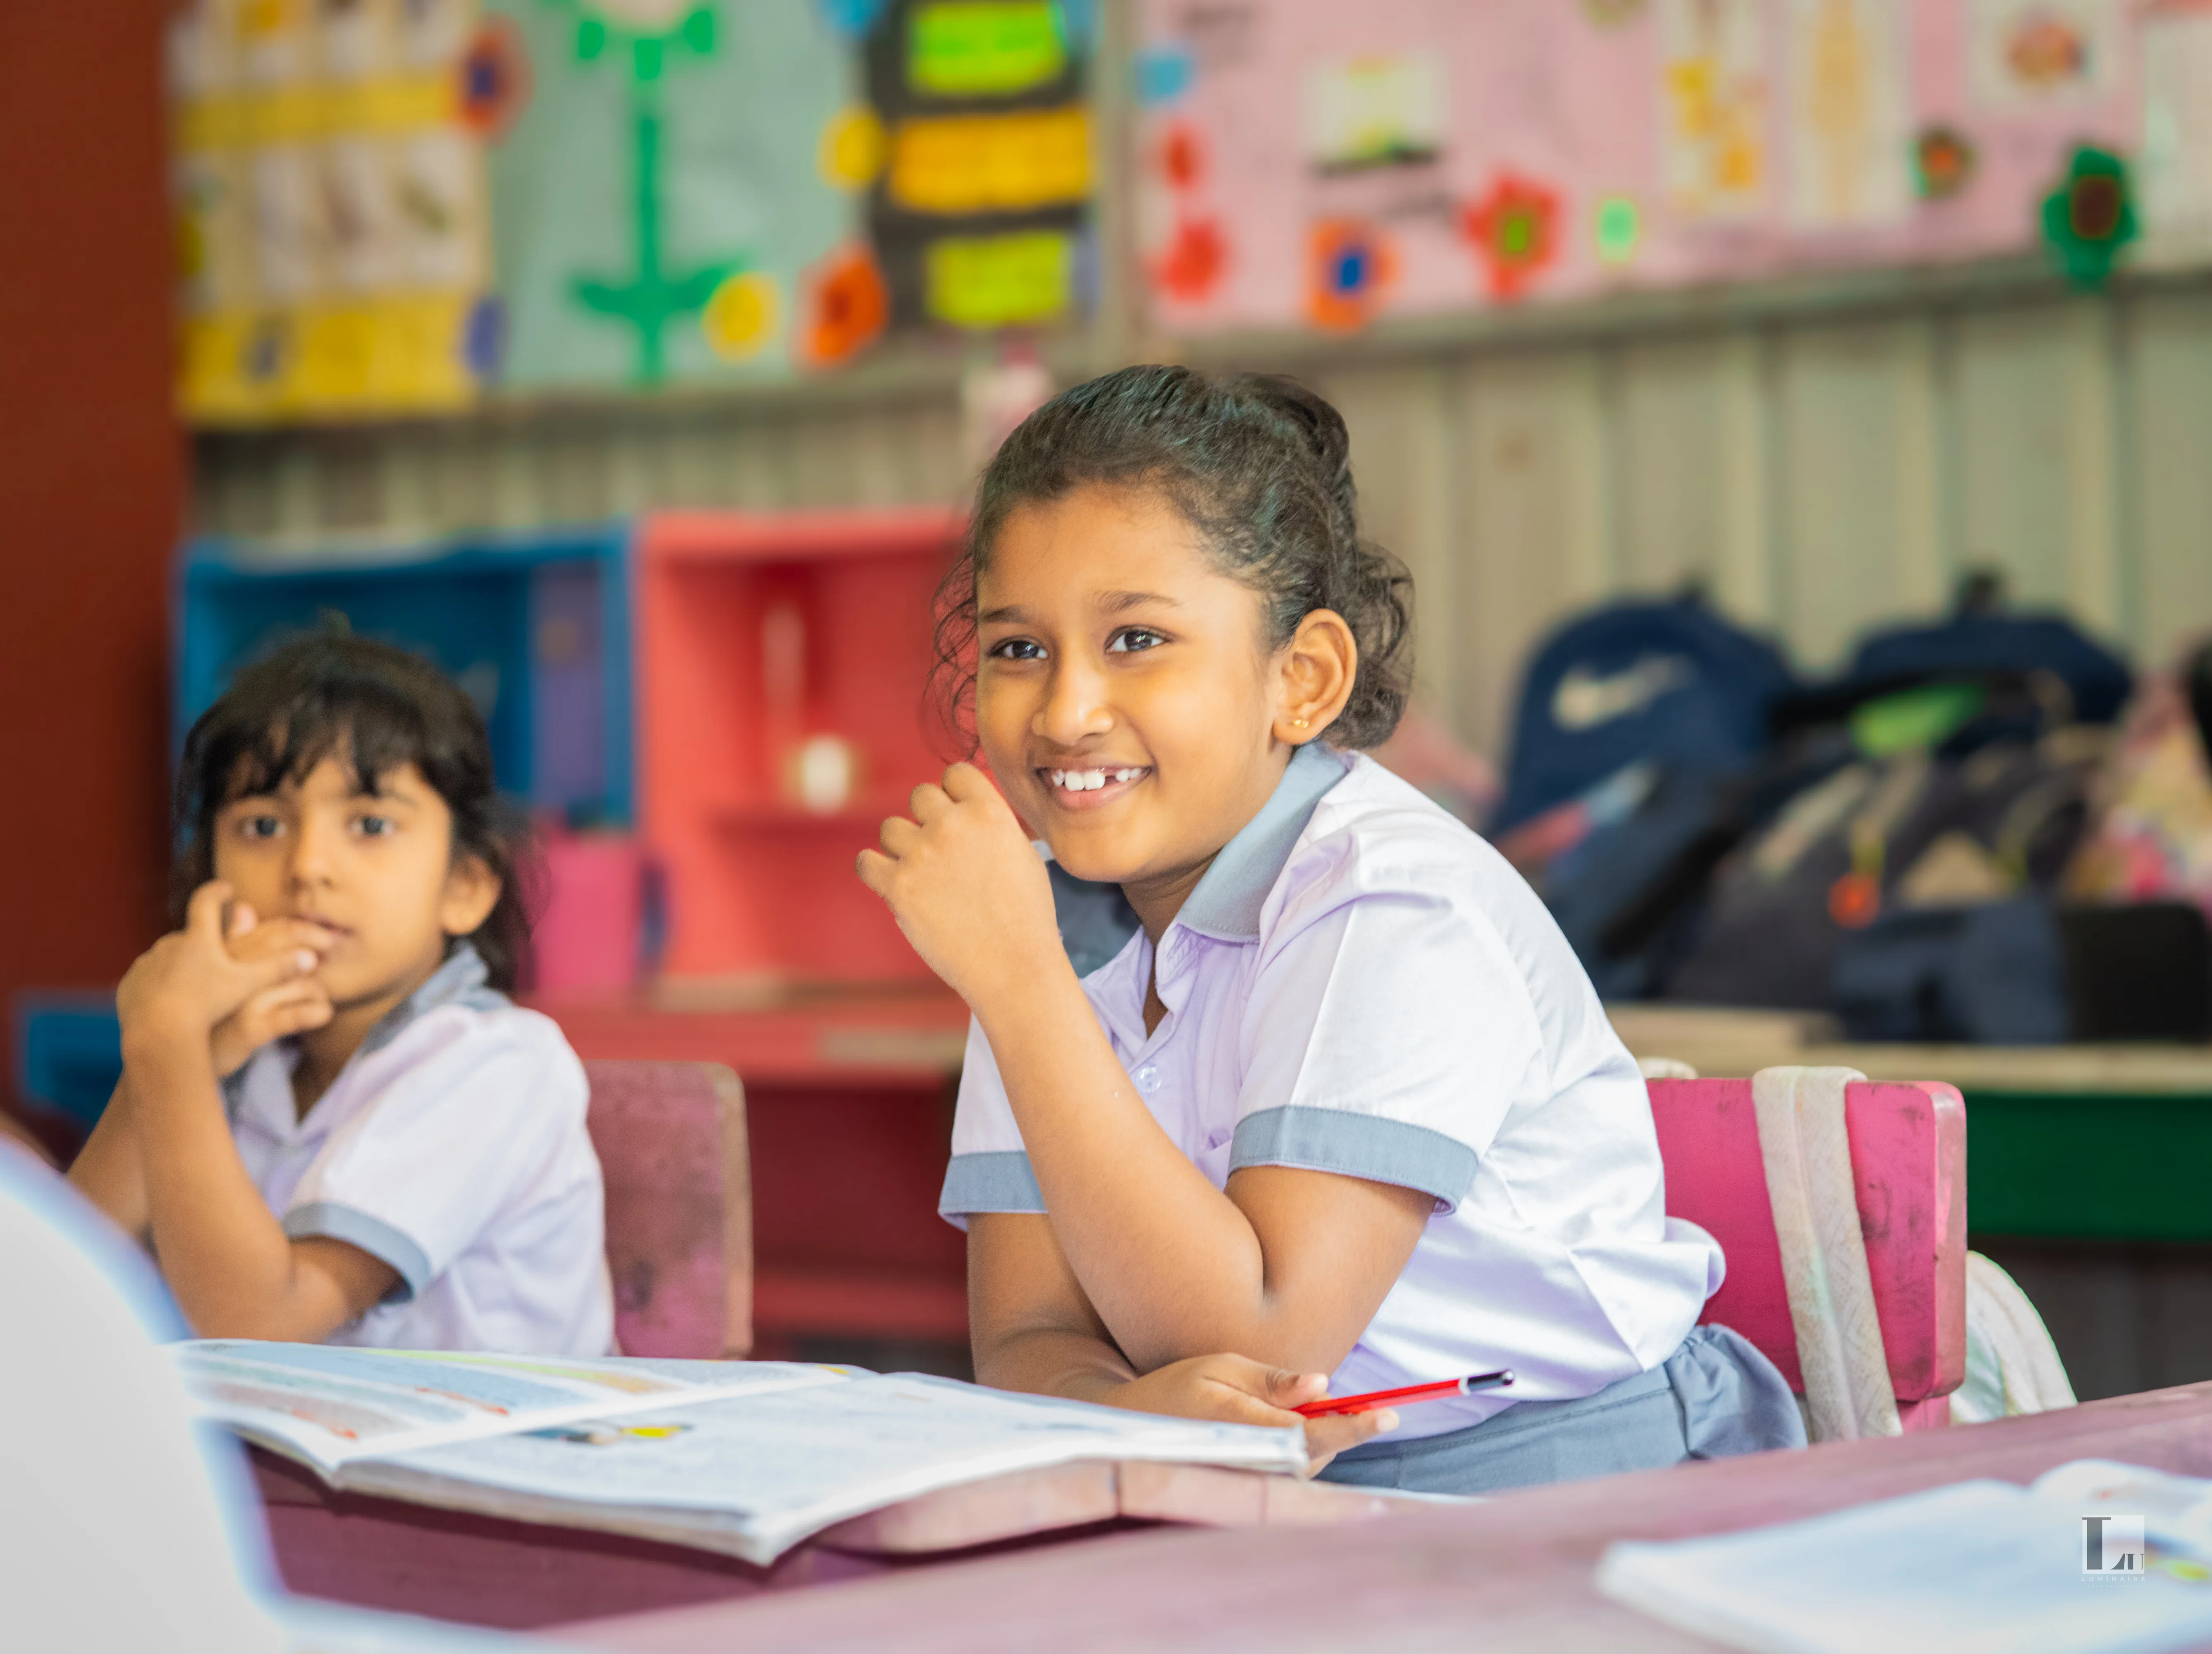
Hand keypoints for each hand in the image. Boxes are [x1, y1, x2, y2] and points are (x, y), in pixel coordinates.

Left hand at [118, 883, 331, 1059]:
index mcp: (198, 937)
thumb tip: (312, 956)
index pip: (207, 900)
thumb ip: (278, 968)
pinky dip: (160, 986)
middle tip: (216, 951)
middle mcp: (169, 944)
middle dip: (202, 939)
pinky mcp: (130, 985)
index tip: (227, 887)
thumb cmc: (207, 1005)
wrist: (158, 1033)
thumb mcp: (247, 985)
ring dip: (180, 964)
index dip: (218, 890)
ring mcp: (146, 964)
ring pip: (167, 957)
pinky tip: (169, 1002)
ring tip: (193, 983)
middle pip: (188, 933)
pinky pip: (148, 979)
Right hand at [209, 900, 334, 1076]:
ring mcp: (243, 999)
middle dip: (319, 945)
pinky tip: (324, 1014)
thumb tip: (246, 908)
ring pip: (300, 982)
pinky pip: (292, 1017)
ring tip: (323, 996)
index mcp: (228, 953)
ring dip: (317, 988)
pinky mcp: (249, 1027)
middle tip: (336, 948)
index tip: (327, 935)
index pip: (276, 930)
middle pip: (289, 946)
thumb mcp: (213, 971)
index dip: (306, 929)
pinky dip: (313, 1013)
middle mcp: (234, 970)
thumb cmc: (197, 1010)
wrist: (168, 1051)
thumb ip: (233, 939)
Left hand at [856, 763, 1066, 1008]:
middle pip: (919, 796)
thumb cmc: (1025, 916)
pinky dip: (875, 870)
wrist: (1013, 965)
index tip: (955, 815)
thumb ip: (992, 824)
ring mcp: (922, 855)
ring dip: (901, 846)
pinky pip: (866, 861)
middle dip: (926, 819)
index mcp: (989, 812)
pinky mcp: (898, 887)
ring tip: (922, 874)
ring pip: (890, 828)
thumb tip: (966, 809)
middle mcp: (953, 826)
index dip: (952, 793)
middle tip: (939, 852)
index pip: (955, 773)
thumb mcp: (1023, 853)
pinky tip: (891, 882)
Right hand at [1101, 1352, 1397, 1475]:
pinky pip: (1290, 1476)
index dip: (1351, 1426)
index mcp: (1237, 1426)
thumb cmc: (1177, 1388)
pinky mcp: (1246, 1492)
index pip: (1308, 1432)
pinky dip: (1302, 1452)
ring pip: (1306, 1467)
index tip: (1388, 1415)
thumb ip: (1273, 1380)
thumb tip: (1322, 1384)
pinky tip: (1286, 1431)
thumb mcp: (1222, 1367)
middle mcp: (1245, 1462)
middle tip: (1327, 1396)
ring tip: (1289, 1409)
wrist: (1132, 1429)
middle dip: (1336, 1426)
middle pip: (1314, 1453)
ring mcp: (1246, 1484)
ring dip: (1318, 1439)